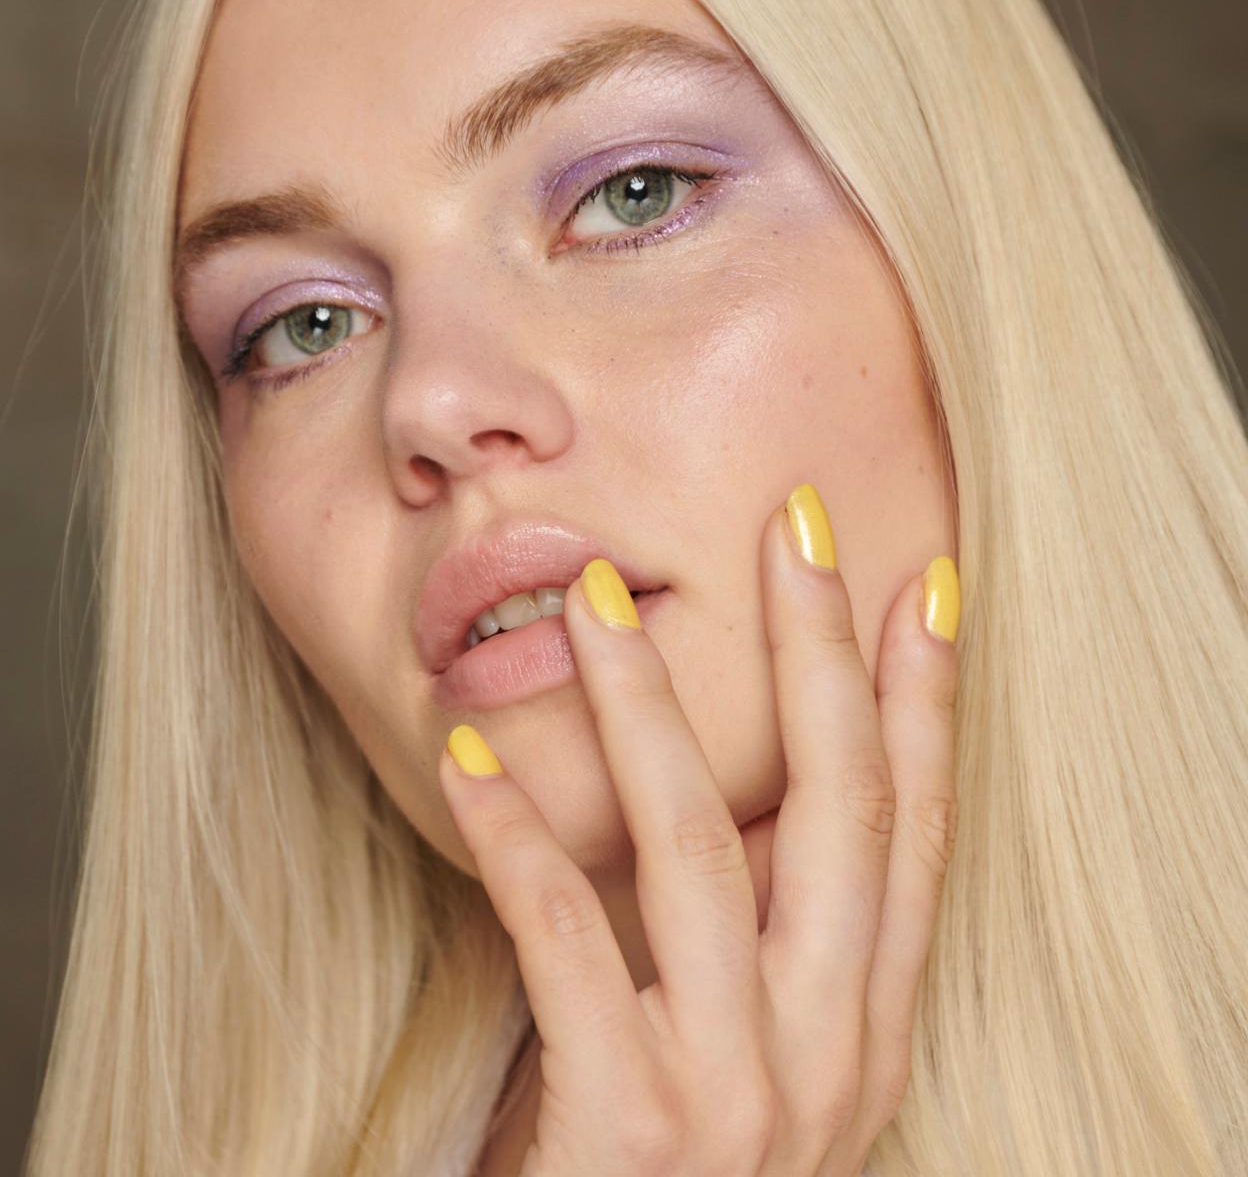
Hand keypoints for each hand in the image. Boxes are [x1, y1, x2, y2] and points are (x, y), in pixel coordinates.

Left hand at [438, 482, 960, 1175]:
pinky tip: (471, 760)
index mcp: (867, 1022)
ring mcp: (739, 1095)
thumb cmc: (665, 1159)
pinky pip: (570, 945)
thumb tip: (732, 772)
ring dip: (647, 708)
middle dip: (820, 653)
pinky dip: (520, 840)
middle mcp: (829, 1051)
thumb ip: (759, 929)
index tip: (919, 583)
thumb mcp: (750, 1047)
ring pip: (702, 850)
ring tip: (594, 599)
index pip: (918, 829)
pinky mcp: (630, 1129)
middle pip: (842, 808)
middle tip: (789, 526)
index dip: (926, 700)